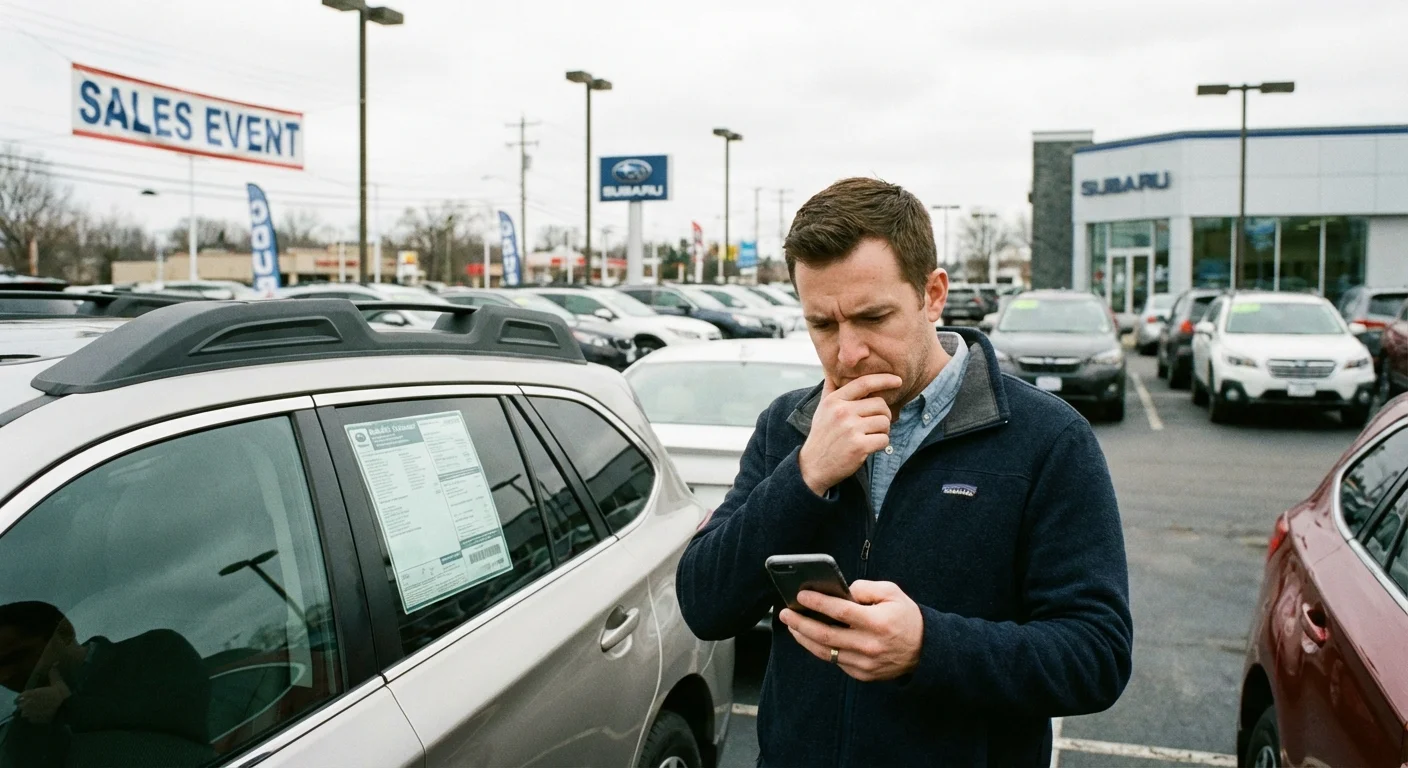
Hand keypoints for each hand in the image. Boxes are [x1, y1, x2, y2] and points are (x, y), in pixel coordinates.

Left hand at [16, 667, 69, 724]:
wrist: (67, 710)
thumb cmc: (62, 695)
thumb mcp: (59, 682)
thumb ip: (54, 674)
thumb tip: (55, 663)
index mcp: (32, 694)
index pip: (21, 695)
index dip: (24, 695)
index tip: (28, 695)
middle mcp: (28, 703)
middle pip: (21, 704)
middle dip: (25, 703)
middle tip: (32, 701)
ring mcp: (31, 713)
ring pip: (24, 712)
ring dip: (28, 710)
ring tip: (35, 709)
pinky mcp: (35, 720)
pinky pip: (30, 718)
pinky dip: (33, 717)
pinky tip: (39, 715)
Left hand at [778, 580, 923, 681]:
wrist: (926, 650)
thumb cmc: (906, 617)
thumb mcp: (892, 593)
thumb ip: (865, 589)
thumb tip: (840, 591)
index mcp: (877, 622)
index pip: (840, 611)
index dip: (818, 602)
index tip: (801, 595)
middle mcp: (869, 645)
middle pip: (825, 635)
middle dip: (800, 623)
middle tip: (785, 613)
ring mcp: (864, 663)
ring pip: (825, 651)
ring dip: (804, 638)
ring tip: (792, 625)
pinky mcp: (862, 674)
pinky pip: (835, 661)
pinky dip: (820, 649)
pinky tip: (810, 638)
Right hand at [798, 373, 900, 495]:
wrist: (813, 466)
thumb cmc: (822, 435)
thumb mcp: (822, 409)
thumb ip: (830, 389)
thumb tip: (831, 369)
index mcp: (834, 401)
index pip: (864, 383)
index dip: (884, 380)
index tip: (898, 381)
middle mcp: (842, 412)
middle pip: (880, 405)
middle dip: (884, 415)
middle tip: (876, 424)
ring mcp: (850, 429)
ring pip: (885, 422)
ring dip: (883, 431)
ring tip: (870, 436)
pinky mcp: (859, 446)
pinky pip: (884, 439)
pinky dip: (881, 444)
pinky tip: (869, 447)